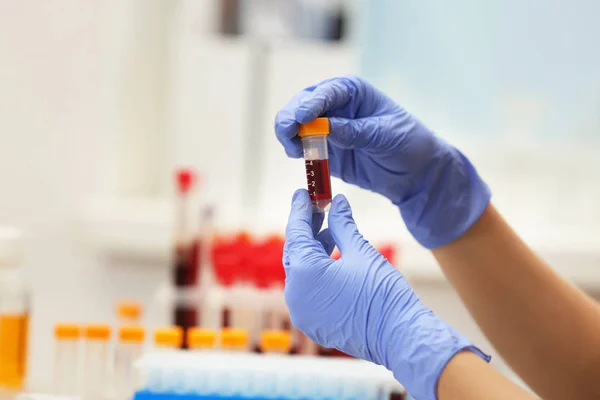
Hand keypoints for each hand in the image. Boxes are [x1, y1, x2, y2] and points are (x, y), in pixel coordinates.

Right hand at [274, 75, 489, 247]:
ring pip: (296, 126)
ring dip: (289, 135)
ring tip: (294, 149)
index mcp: (353, 92)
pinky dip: (296, 151)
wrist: (415, 173)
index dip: (311, 103)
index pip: (326, 92)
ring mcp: (327, 128)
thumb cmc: (408, 143)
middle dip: (291, 117)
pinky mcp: (324, 151)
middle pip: (302, 105)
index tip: (301, 116)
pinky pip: (303, 148)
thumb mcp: (386, 135)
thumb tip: (325, 128)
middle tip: (287, 132)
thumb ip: (356, 131)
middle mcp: (335, 106)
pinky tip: (298, 156)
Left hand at [284, 190, 489, 399]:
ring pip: (301, 272)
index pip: (296, 232)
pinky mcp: (313, 323)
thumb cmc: (382, 294)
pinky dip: (317, 272)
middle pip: (296, 252)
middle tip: (318, 208)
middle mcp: (295, 294)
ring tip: (332, 232)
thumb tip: (337, 203)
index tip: (302, 193)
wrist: (400, 337)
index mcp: (304, 273)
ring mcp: (302, 312)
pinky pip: (308, 291)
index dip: (299, 210)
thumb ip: (343, 225)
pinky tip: (333, 259)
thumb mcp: (362, 252)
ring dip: (314, 251)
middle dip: (307, 229)